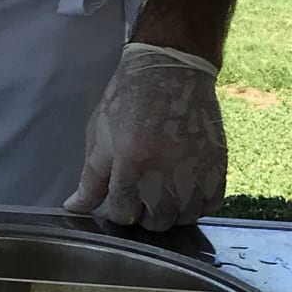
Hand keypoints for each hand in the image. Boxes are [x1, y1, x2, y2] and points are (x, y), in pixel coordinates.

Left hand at [64, 43, 226, 230]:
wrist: (170, 70)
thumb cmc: (128, 101)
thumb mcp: (100, 138)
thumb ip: (90, 179)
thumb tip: (74, 208)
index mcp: (132, 162)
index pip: (123, 213)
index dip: (116, 210)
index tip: (118, 199)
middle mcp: (167, 170)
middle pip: (156, 222)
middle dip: (143, 216)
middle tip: (140, 198)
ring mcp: (196, 168)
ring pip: (184, 217)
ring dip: (171, 213)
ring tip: (162, 196)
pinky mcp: (218, 163)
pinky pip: (211, 203)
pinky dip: (197, 205)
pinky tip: (184, 192)